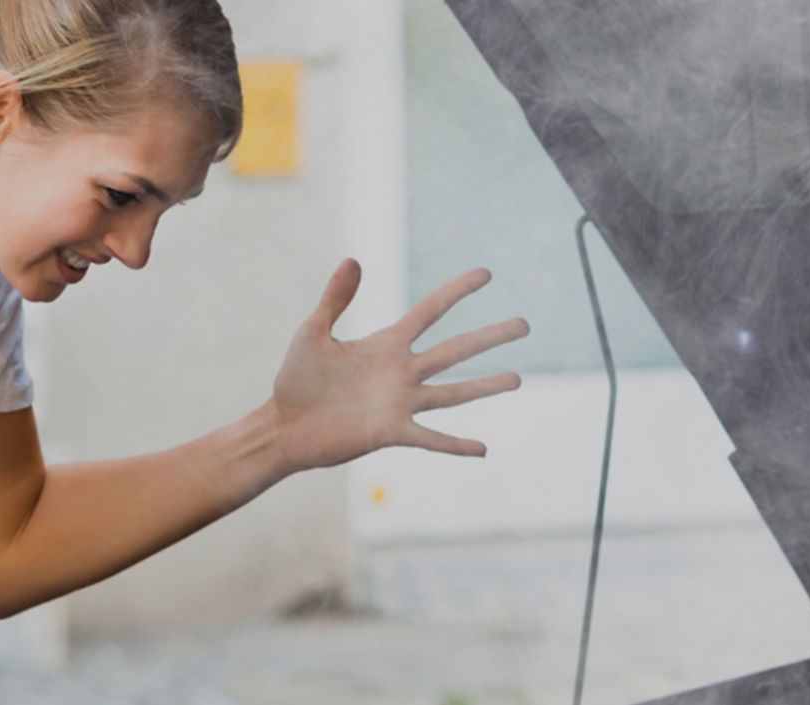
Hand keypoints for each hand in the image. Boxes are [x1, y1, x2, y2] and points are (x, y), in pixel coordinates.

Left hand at [268, 259, 529, 471]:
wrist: (284, 425)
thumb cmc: (297, 379)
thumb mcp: (313, 332)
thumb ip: (335, 299)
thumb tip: (354, 260)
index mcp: (386, 344)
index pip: (430, 311)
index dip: (457, 291)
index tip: (486, 274)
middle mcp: (402, 372)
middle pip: (455, 350)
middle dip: (489, 337)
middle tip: (525, 324)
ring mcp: (400, 403)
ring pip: (452, 393)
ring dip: (485, 386)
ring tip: (518, 379)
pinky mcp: (390, 432)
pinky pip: (430, 438)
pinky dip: (455, 444)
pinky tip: (483, 449)